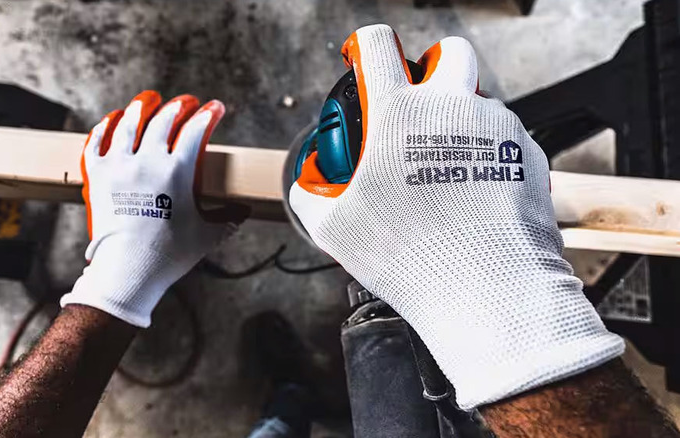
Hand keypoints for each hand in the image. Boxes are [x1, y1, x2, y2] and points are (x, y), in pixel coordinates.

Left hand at [61, 91, 241, 327]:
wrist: (127, 270)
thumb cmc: (168, 255)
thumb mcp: (207, 235)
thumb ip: (228, 219)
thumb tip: (244, 211)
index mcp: (176, 171)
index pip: (196, 130)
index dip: (209, 114)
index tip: (216, 108)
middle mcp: (146, 161)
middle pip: (163, 119)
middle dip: (178, 106)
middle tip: (186, 103)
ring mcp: (119, 165)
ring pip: (129, 123)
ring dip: (141, 107)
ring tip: (148, 100)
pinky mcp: (97, 175)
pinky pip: (98, 141)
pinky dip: (105, 127)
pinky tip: (111, 121)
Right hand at [290, 25, 622, 408]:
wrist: (487, 288)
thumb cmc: (411, 256)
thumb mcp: (334, 229)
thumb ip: (311, 193)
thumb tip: (310, 182)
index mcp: (400, 114)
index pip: (379, 45)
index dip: (366, 45)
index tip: (365, 58)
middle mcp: (452, 108)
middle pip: (450, 51)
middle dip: (433, 66)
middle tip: (419, 103)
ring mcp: (497, 127)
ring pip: (478, 100)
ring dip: (460, 119)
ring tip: (444, 170)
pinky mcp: (527, 153)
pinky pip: (505, 137)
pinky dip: (487, 153)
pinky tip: (472, 192)